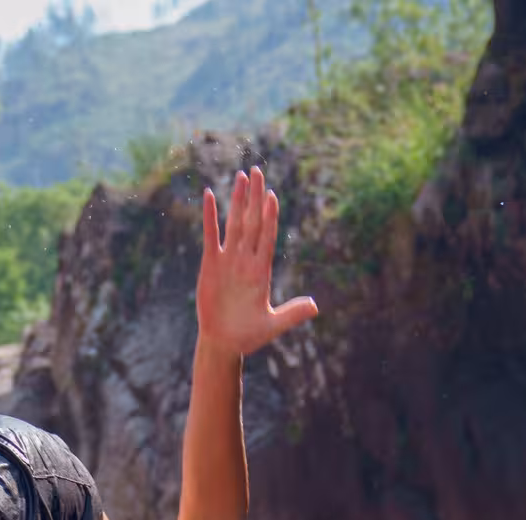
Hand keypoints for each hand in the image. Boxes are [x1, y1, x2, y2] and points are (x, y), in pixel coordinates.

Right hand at [196, 167, 317, 356]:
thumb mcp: (272, 326)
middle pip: (252, 222)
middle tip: (259, 171)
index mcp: (261, 272)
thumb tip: (315, 306)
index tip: (272, 195)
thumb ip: (292, 314)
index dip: (270, 217)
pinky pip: (211, 235)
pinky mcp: (211, 264)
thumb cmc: (248, 336)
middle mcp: (245, 261)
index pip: (267, 237)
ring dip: (237, 200)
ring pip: (234, 223)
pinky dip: (210, 216)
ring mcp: (228, 260)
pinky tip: (209, 195)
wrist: (224, 342)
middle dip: (255, 197)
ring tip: (241, 176)